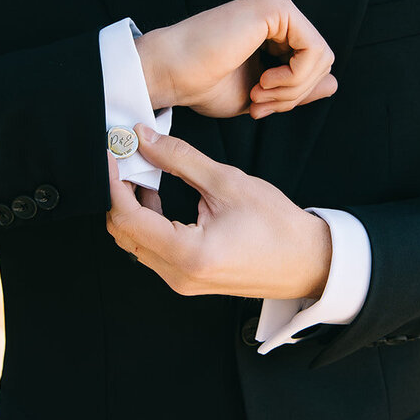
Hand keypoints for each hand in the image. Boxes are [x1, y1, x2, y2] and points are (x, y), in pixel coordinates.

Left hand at [105, 125, 331, 299]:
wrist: (308, 261)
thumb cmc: (278, 226)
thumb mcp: (227, 182)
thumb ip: (180, 158)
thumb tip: (144, 138)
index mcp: (189, 254)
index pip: (128, 218)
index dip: (112, 183)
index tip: (111, 154)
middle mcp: (178, 274)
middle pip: (124, 233)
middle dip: (117, 194)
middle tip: (124, 159)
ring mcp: (181, 280)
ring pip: (135, 243)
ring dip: (131, 207)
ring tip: (140, 171)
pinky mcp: (187, 278)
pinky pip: (152, 249)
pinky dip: (146, 221)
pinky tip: (156, 194)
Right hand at [134, 0, 336, 118]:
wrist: (173, 74)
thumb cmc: (204, 84)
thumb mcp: (262, 93)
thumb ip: (297, 86)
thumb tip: (334, 83)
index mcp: (274, 29)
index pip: (313, 65)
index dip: (293, 96)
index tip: (259, 107)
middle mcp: (278, 12)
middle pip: (322, 61)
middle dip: (295, 94)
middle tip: (259, 104)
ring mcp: (277, 5)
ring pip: (322, 57)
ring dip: (293, 89)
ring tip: (258, 94)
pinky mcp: (275, 7)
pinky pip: (315, 51)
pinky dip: (295, 77)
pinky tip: (263, 82)